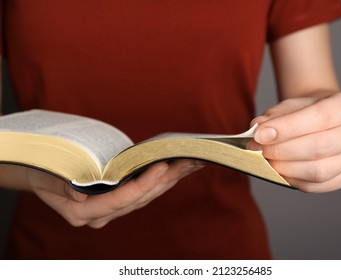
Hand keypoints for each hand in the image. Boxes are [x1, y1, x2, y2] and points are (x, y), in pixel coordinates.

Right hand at [24, 159, 203, 227]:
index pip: (120, 200)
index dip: (142, 184)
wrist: (42, 176)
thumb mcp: (47, 177)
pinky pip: (146, 191)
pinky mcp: (120, 200)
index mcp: (83, 212)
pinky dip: (163, 179)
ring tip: (192, 162)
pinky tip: (179, 168)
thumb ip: (62, 186)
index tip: (161, 166)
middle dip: (166, 180)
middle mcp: (101, 214)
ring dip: (171, 179)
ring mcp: (113, 209)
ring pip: (148, 196)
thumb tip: (80, 194)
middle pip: (140, 199)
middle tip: (188, 160)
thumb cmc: (44, 173)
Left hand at [249, 92, 340, 192]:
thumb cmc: (304, 112)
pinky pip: (317, 185)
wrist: (321, 121)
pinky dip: (293, 180)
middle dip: (283, 150)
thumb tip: (257, 131)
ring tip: (267, 161)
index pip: (320, 117)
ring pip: (319, 170)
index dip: (287, 128)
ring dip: (286, 168)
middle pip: (320, 147)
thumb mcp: (288, 106)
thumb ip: (272, 117)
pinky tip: (279, 171)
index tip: (260, 135)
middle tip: (258, 149)